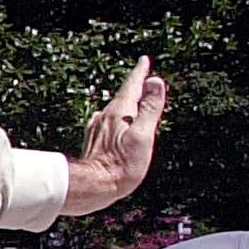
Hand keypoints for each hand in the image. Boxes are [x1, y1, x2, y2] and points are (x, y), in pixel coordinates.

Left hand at [61, 57, 167, 215]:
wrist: (93, 188)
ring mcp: (97, 130)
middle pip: (122, 97)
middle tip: (141, 76)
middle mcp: (104, 118)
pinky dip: (116, 118)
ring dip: (124, 103)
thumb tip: (155, 81)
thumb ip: (149, 108)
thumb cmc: (120, 166)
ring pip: (113, 110)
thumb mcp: (142, 136)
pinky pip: (107, 123)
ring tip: (132, 99)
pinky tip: (113, 124)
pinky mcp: (93, 142)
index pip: (131, 86)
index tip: (144, 60)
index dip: (140, 73)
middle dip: (133, 87)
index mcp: (119, 113)